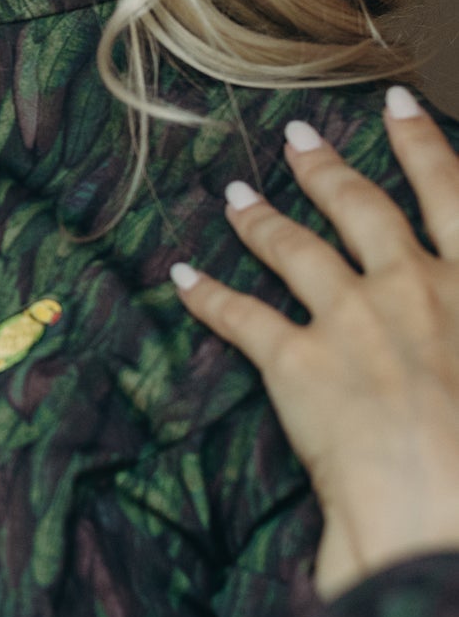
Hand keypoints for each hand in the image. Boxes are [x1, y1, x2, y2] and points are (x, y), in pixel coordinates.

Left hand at [175, 86, 458, 598]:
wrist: (455, 509)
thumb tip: (451, 316)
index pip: (452, 197)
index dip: (421, 145)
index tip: (396, 106)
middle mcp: (413, 289)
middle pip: (361, 209)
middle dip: (325, 166)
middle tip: (296, 136)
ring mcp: (352, 322)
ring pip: (295, 248)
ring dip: (261, 217)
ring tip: (234, 195)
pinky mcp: (298, 363)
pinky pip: (240, 316)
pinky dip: (207, 296)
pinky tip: (184, 279)